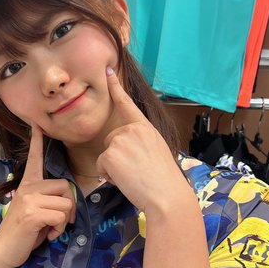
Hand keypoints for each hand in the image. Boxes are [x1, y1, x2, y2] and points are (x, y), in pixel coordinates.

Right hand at [0, 122, 76, 267]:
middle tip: (58, 222)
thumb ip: (48, 200)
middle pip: (66, 185)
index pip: (33, 159)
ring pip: (66, 202)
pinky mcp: (32, 213)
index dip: (36, 141)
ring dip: (64, 221)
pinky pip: (61, 215)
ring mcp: (29, 199)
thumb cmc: (22, 233)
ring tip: (50, 229)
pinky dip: (59, 229)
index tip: (37, 124)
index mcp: (27, 185)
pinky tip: (48, 235)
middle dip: (69, 206)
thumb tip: (69, 201)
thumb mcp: (35, 211)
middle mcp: (28, 187)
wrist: (2, 251)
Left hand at [96, 68, 188, 212]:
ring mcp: (121, 139)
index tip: (107, 72)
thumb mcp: (157, 153)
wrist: (167, 195)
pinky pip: (101, 166)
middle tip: (137, 171)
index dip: (115, 87)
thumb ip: (140, 144)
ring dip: (114, 169)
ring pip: (106, 155)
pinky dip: (110, 176)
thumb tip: (125, 150)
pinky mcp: (111, 153)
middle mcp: (132, 130)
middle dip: (117, 158)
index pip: (127, 104)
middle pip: (111, 141)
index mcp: (146, 128)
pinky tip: (127, 180)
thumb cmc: (165, 181)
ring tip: (134, 176)